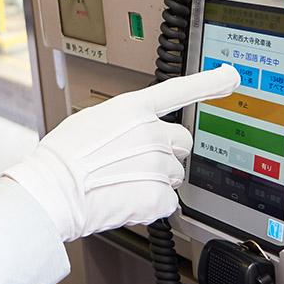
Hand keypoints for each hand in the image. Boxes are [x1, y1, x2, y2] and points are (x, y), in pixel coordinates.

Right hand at [2, 65, 239, 241]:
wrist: (53, 190)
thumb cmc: (62, 159)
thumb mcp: (90, 122)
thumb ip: (122, 123)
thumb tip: (132, 134)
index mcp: (132, 109)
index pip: (179, 91)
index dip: (210, 83)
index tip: (231, 77)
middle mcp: (150, 133)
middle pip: (181, 143)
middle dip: (167, 153)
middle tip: (138, 164)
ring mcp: (157, 164)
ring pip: (174, 176)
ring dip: (155, 181)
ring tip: (122, 184)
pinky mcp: (158, 196)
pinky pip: (168, 203)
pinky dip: (151, 206)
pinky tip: (126, 200)